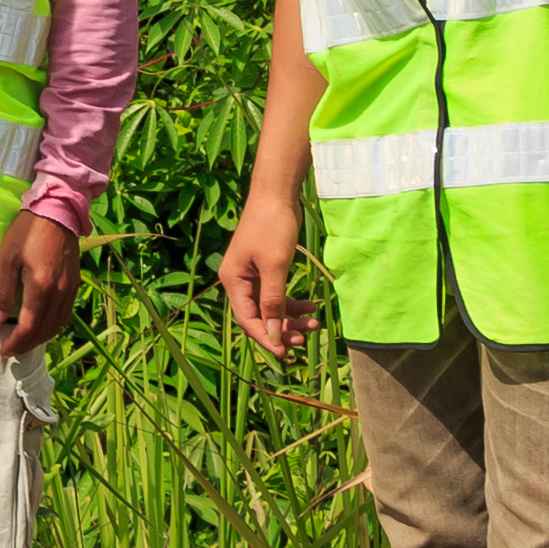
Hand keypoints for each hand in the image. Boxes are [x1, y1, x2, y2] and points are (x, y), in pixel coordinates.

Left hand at [0, 209, 81, 358]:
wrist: (57, 212)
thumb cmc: (27, 231)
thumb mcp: (7, 258)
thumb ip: (3, 291)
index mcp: (41, 287)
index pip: (28, 327)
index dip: (15, 343)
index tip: (3, 350)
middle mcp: (60, 293)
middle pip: (45, 331)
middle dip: (27, 344)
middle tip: (11, 350)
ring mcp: (70, 289)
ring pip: (57, 325)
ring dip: (41, 338)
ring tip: (24, 341)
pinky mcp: (76, 284)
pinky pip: (65, 314)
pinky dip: (53, 326)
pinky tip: (42, 325)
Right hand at [218, 201, 317, 353]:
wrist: (276, 194)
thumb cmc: (272, 227)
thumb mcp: (275, 266)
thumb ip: (272, 301)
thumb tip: (271, 333)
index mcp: (233, 281)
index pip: (247, 320)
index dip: (265, 338)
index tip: (286, 353)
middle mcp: (239, 281)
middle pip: (259, 317)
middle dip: (282, 329)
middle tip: (306, 336)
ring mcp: (252, 275)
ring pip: (270, 308)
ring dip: (291, 318)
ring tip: (315, 322)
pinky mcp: (265, 269)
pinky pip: (277, 295)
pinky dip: (292, 303)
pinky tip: (311, 306)